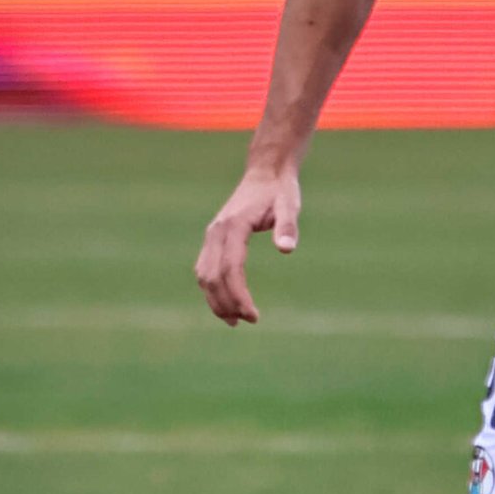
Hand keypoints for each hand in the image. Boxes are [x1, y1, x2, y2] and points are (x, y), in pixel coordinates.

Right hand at [194, 165, 299, 324]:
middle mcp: (217, 232)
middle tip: (248, 321)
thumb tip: (286, 250)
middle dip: (227, 303)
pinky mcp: (214, 238)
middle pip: (212, 276)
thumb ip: (288, 226)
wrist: (266, 171)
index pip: (230, 269)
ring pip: (204, 274)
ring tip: (234, 321)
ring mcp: (212, 234)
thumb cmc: (280, 190)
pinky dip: (212, 288)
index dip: (239, 296)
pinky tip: (226, 303)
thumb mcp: (290, 205)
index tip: (253, 316)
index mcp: (234, 226)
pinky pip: (205, 268)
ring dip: (215, 300)